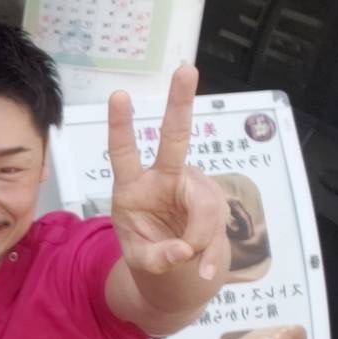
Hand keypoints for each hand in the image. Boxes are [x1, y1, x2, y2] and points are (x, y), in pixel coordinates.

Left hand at [109, 65, 228, 281]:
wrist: (175, 266)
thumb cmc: (149, 251)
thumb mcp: (142, 260)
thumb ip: (157, 258)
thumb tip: (184, 250)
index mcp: (132, 187)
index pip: (124, 152)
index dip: (121, 125)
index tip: (119, 95)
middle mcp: (165, 178)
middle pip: (176, 138)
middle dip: (180, 103)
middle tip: (185, 69)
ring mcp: (194, 187)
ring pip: (206, 203)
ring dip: (200, 236)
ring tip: (190, 259)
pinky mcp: (215, 203)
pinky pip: (218, 225)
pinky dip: (212, 252)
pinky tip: (206, 269)